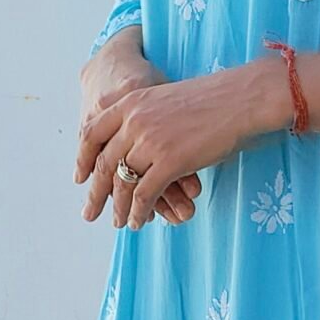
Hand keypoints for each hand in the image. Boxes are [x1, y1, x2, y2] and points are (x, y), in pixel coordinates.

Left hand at [77, 46, 202, 225]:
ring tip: (118, 223)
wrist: (239, 99)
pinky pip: (144, 194)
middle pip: (104, 163)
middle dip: (95, 193)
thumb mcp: (164, 96)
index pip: (92, 133)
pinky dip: (139, 211)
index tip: (80, 178)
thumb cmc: (210, 100)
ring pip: (122, 182)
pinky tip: (139, 221)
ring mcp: (150, 141)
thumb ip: (142, 113)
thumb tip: (130, 138)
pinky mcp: (169, 161)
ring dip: (119, 208)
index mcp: (130, 102)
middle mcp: (134, 121)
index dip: (83, 158)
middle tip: (89, 213)